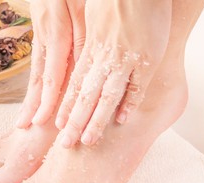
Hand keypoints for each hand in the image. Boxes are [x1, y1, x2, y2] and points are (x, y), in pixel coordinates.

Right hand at [16, 0, 85, 127]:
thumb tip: (83, 65)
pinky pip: (38, 62)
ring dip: (30, 97)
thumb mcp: (83, 8)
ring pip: (35, 72)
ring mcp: (41, 37)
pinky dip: (35, 82)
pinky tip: (34, 94)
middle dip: (31, 104)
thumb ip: (82, 36)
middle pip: (37, 78)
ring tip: (24, 116)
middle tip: (23, 126)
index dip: (48, 100)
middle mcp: (44, 39)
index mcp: (56, 33)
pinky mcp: (42, 35)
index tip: (43, 121)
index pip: (51, 74)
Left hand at [56, 0, 171, 147]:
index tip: (58, 124)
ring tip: (88, 140)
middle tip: (66, 143)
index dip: (66, 105)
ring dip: (97, 120)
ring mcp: (125, 60)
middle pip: (85, 95)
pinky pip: (137, 86)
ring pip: (106, 95)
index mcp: (91, 49)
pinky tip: (122, 120)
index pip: (75, 84)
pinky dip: (129, 103)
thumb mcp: (94, 19)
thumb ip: (90, 41)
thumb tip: (87, 55)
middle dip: (75, 120)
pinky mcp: (146, 58)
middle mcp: (104, 58)